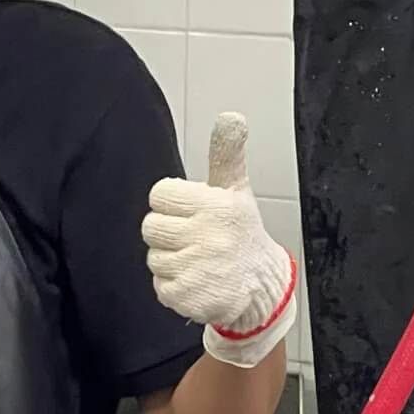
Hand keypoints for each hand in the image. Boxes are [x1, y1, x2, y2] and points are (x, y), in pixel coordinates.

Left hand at [143, 113, 296, 369]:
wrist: (262, 288)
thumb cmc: (241, 234)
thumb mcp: (236, 190)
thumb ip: (227, 154)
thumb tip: (231, 117)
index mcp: (216, 206)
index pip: (159, 194)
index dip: (172, 203)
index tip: (192, 212)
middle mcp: (208, 237)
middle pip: (150, 227)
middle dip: (169, 232)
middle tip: (194, 238)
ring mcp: (197, 269)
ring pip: (154, 258)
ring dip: (171, 261)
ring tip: (198, 261)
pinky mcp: (188, 297)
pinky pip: (159, 286)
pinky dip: (174, 287)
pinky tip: (196, 282)